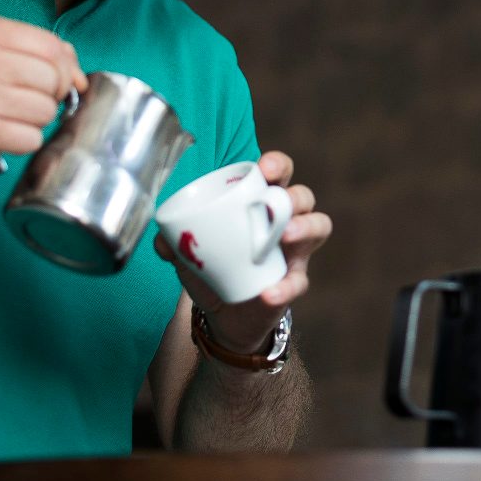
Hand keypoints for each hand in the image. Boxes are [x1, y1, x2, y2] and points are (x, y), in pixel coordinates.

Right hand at [0, 15, 87, 183]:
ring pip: (46, 110)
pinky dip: (21, 144)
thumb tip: (80, 76)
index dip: (64, 69)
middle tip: (21, 105)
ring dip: (34, 123)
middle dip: (49, 98)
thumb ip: (36, 56)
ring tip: (5, 120)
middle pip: (54, 78)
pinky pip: (32, 139)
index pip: (52, 45)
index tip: (53, 84)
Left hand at [154, 150, 331, 354]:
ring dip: (305, 227)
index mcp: (260, 203)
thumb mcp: (191, 253)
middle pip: (303, 196)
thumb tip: (162, 240)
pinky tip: (268, 292)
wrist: (223, 315)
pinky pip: (299, 281)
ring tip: (284, 236)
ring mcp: (294, 252)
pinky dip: (285, 286)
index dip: (277, 165)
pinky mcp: (293, 283)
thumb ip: (174, 241)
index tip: (264, 168)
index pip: (279, 174)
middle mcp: (285, 221)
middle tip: (277, 201)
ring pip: (318, 227)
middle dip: (295, 194)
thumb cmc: (214, 268)